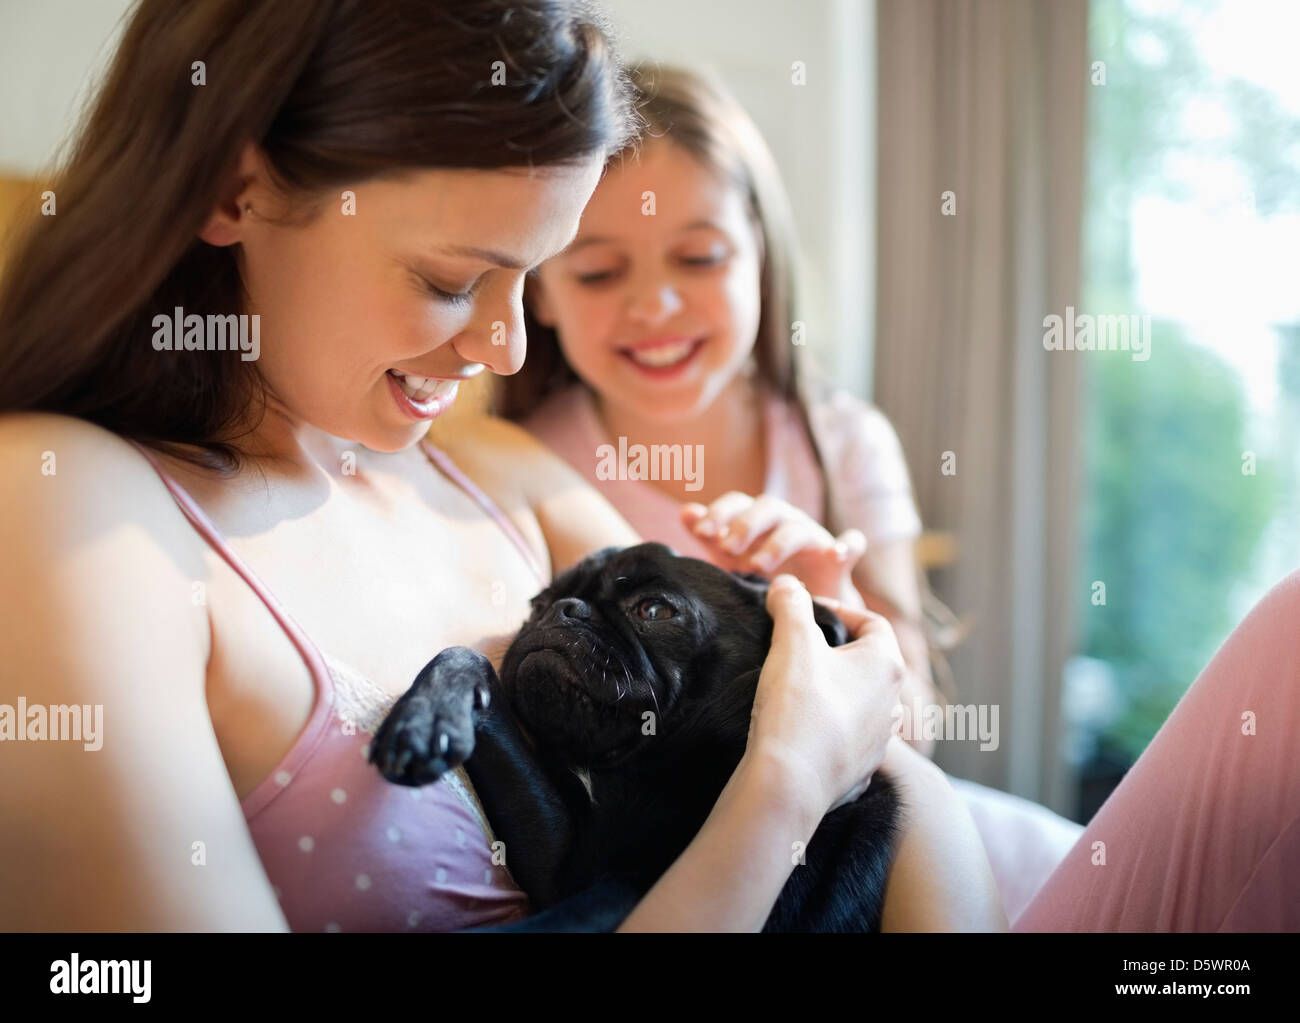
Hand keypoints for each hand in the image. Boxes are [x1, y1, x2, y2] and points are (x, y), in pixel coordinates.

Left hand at [682, 493, 865, 602]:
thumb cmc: (762, 577)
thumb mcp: (732, 558)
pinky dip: (848, 546)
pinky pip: (850, 546)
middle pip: (768, 508)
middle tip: (726, 547)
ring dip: (777, 543)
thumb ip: (710, 534)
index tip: (701, 532)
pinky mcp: (837, 559)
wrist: (805, 609)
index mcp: (757, 519)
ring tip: (758, 566)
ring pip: (798, 529)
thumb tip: (685, 511)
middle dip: (745, 525)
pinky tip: (839, 553)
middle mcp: (785, 522)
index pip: (738, 503)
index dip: (720, 512)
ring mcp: (813, 538)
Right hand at [743, 575, 905, 817]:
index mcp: (886, 665)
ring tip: (799, 689)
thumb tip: (785, 584)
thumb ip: (790, 604)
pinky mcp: (862, 768)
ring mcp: (881, 740)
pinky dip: (830, 727)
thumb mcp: (791, 641)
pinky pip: (850, 737)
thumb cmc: (798, 705)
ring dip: (836, 691)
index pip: (872, 622)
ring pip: (862, 702)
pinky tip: (801, 727)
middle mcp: (894, 702)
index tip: (806, 614)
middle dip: (835, 652)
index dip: (839, 610)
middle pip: (868, 663)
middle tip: (798, 649)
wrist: (791, 781)